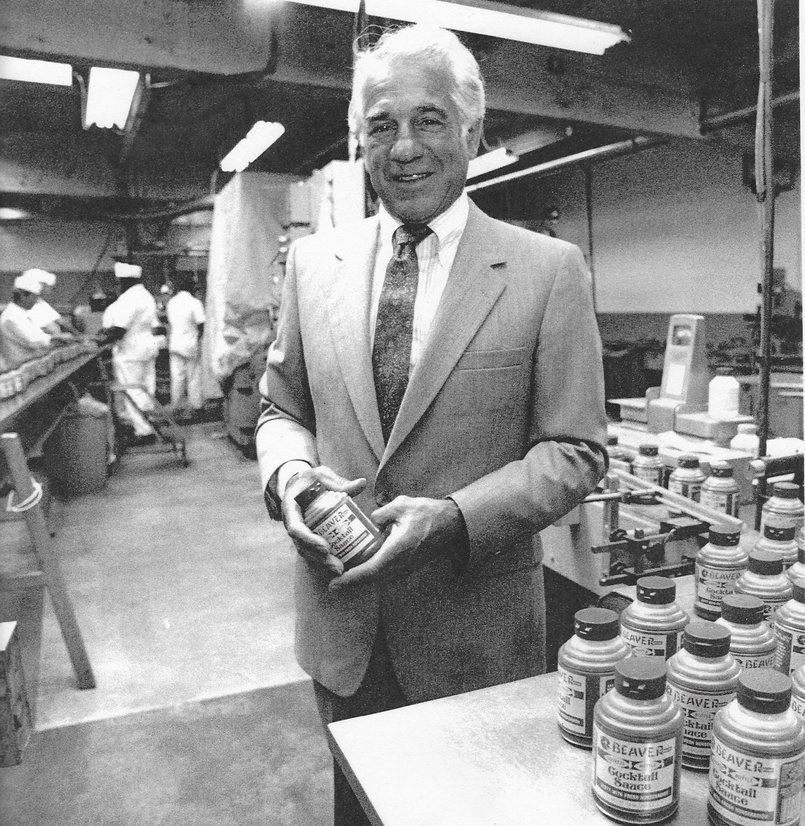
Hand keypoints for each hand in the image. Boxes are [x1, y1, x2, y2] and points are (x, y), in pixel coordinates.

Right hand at [281, 465, 366, 578]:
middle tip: (338, 566)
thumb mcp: (322, 476)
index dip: (310, 540)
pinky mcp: (306, 538)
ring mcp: (299, 534)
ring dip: (322, 564)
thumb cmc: (311, 479)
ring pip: (307, 553)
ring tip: (340, 570)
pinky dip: (323, 561)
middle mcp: (292, 524)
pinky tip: (338, 568)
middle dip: (319, 559)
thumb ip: (339, 482)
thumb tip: (363, 483)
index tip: (326, 547)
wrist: (300, 484)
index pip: (296, 529)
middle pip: (302, 547)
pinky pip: (312, 552)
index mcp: (291, 509)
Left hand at [329, 496, 463, 591]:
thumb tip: (369, 521)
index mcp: (398, 551)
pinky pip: (387, 575)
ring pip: (379, 579)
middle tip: (333, 582)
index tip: (335, 584)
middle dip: (352, 582)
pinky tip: (363, 566)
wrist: (449, 524)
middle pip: (372, 580)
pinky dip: (373, 575)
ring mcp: (406, 568)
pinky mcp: (408, 568)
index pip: (371, 571)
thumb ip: (380, 514)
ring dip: (362, 579)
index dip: (351, 579)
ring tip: (344, 575)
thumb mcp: (400, 506)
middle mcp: (402, 564)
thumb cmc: (427, 514)